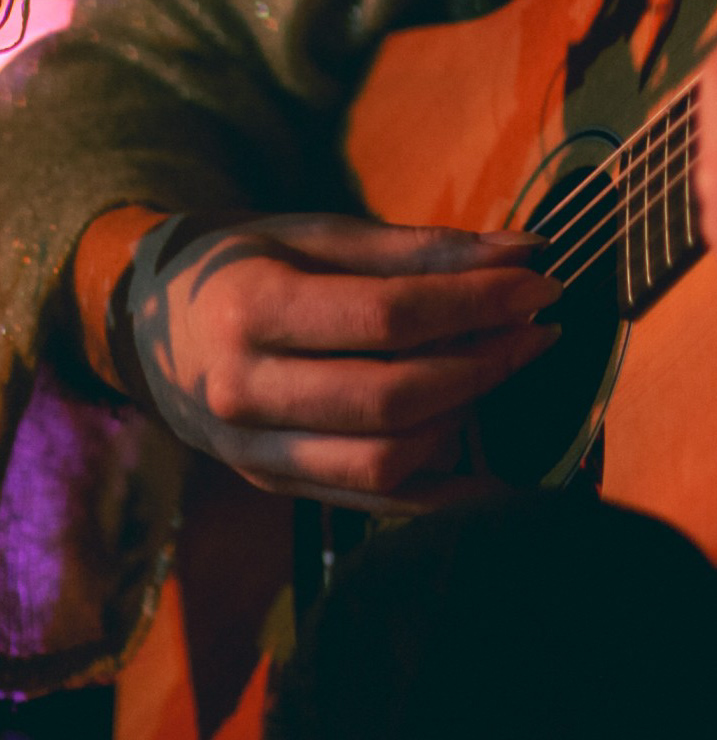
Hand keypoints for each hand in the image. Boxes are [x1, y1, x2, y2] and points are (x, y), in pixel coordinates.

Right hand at [119, 211, 560, 511]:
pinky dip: (438, 495)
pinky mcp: (274, 488)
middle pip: (390, 398)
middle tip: (537, 330)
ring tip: (502, 368)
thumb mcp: (318, 232)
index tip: (540, 283)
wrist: (152, 323)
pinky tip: (491, 466)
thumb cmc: (246, 260)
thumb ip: (417, 248)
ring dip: (463, 419)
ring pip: (383, 463)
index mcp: (253, 309)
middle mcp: (247, 393)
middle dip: (481, 364)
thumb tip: (522, 251)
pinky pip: (370, 506)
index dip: (474, 303)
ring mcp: (257, 454)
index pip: (387, 316)